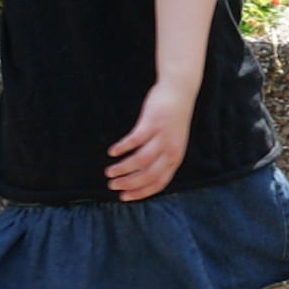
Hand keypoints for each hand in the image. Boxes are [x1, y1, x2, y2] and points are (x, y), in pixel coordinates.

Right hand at [105, 80, 194, 199]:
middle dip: (128, 183)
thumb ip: (159, 158)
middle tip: (112, 186)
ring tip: (109, 172)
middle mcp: (171, 150)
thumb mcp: (171, 142)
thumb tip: (139, 176)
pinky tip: (112, 152)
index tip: (124, 197)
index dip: (141, 192)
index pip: (159, 182)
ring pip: (140, 160)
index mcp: (175, 157)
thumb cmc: (172, 120)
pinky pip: (134, 140)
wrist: (179, 91)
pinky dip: (122, 148)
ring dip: (122, 168)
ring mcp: (162, 136)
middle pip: (148, 174)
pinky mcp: (153, 123)